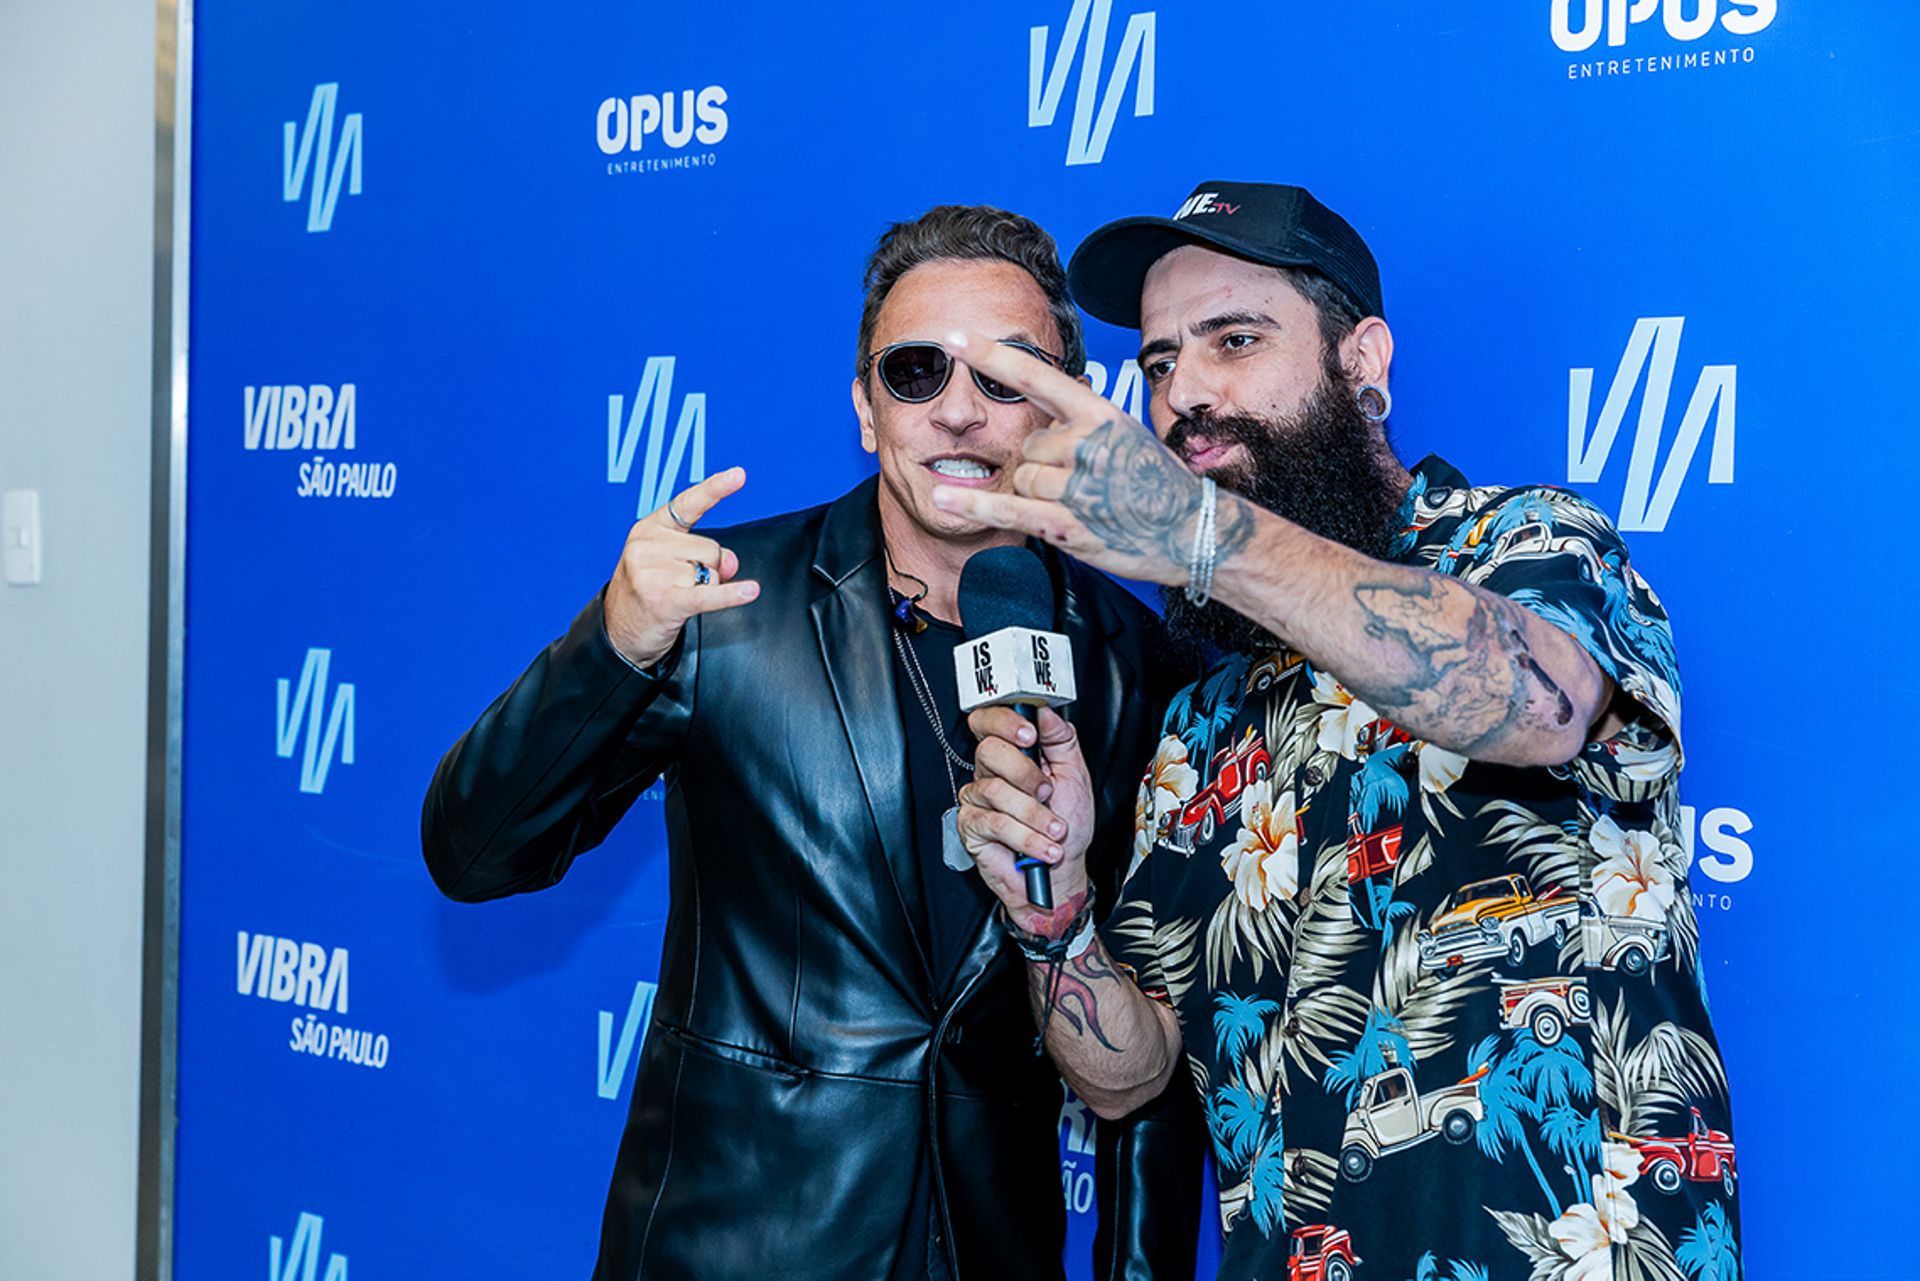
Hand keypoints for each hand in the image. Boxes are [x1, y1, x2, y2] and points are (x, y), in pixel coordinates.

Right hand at [603, 467, 760, 668]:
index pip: (688, 504)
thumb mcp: (672, 562)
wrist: (618, 630)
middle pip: (711, 548)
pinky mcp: (663, 601)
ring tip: (679, 596)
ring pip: (713, 574)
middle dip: (709, 568)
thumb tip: (731, 562)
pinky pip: (708, 595)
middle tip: (683, 583)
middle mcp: (647, 546)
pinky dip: (731, 595)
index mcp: (650, 528)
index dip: (715, 489)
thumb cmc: (648, 590)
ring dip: (706, 589)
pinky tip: (750, 591)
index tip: (739, 474)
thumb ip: (705, 553)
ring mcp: (652, 573)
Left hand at [927, 331, 1239, 585]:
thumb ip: (1079, 419)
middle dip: (1042, 464)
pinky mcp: (1068, 524)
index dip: (990, 355)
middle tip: (1082, 482)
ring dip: (1037, 493)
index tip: (953, 337)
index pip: (1035, 376)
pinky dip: (975, 505)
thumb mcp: (1125, 433)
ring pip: (1022, 478)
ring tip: (1080, 503)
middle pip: (1027, 446)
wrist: (1193, 530)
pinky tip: (943, 498)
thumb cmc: (1158, 481)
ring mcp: (1077, 485)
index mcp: (1099, 413)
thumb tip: (1040, 414)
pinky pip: (1010, 509)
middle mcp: (1086, 444)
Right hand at [956, 705, 1094, 936]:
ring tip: (1055, 831)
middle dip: (1026, 773)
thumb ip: (1062, 741)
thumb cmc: (1066, 828)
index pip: (990, 722)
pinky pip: (996, 823)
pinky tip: (1043, 847)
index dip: (1003, 722)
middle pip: (989, 751)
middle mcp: (990, 773)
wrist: (1060, 873)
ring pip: (995, 790)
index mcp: (1012, 754)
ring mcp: (977, 800)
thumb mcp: (1075, 777)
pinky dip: (1026, 837)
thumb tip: (1046, 713)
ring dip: (1035, 815)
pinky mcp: (972, 827)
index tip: (1029, 734)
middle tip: (1048, 792)